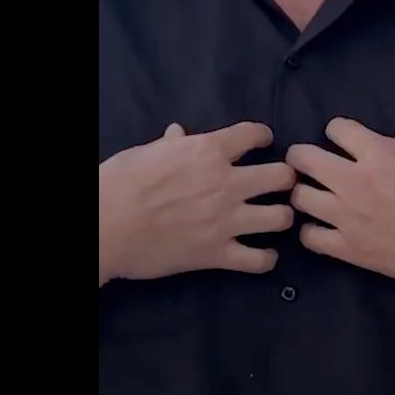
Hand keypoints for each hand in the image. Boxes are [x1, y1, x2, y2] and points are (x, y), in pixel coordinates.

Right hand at [99, 121, 296, 284]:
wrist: (108, 224)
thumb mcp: (147, 152)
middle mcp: (226, 182)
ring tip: (275, 219)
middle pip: (280, 176)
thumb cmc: (122, 182)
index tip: (266, 142)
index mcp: (208, 150)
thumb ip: (172, 144)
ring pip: (281, 218)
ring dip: (282, 217)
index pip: (253, 134)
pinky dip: (267, 259)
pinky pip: (260, 260)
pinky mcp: (218, 254)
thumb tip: (179, 133)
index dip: (264, 136)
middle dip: (286, 179)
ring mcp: (226, 220)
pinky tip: (264, 255)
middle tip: (280, 184)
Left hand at [285, 118, 394, 296]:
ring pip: (300, 198)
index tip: (342, 142)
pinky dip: (312, 231)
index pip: (334, 127)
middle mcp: (356, 181)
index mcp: (379, 152)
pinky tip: (324, 229)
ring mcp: (350, 217)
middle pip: (303, 158)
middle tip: (309, 165)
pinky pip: (310, 237)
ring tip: (316, 197)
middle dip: (302, 157)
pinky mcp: (352, 250)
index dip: (338, 132)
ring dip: (305, 194)